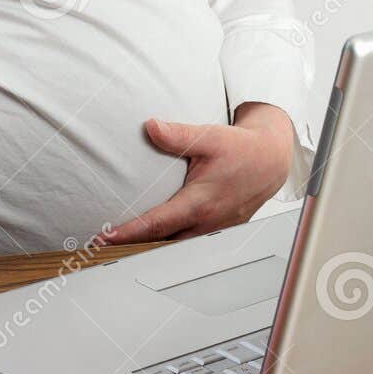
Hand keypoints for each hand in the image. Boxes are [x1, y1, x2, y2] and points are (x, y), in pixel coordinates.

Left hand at [92, 102, 294, 245]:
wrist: (271, 160)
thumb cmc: (242, 149)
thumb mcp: (209, 137)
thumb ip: (178, 135)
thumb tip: (150, 126)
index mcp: (200, 203)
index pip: (156, 224)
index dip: (128, 233)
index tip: (104, 238)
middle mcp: (205, 222)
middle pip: (161, 243)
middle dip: (132, 247)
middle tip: (101, 246)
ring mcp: (212, 230)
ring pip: (175, 246)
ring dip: (150, 246)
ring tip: (120, 244)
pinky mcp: (217, 230)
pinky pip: (188, 241)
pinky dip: (169, 242)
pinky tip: (154, 237)